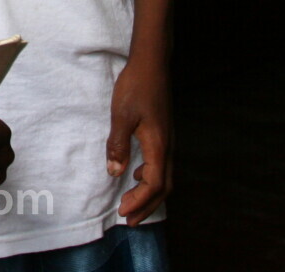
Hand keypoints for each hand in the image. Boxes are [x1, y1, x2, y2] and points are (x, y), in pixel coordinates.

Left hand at [106, 58, 172, 224]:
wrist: (152, 64)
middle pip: (164, 187)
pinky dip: (150, 178)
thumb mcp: (121, 115)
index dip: (140, 202)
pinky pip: (162, 164)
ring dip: (149, 194)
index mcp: (159, 145)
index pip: (154, 184)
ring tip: (131, 204)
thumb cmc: (136, 86)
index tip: (124, 214)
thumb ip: (118, 145)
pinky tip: (135, 174)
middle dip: (147, 206)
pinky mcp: (164, 134)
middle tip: (129, 221)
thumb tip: (115, 173)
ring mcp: (169, 140)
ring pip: (165, 177)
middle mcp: (169, 147)